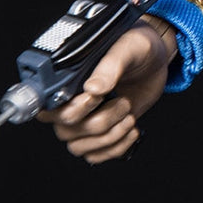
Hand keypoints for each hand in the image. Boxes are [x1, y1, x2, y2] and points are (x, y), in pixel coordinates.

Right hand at [37, 15, 177, 163]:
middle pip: (65, 130)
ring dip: (109, 136)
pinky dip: (116, 148)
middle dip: (99, 120)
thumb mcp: (128, 48)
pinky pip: (96, 156)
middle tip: (122, 101)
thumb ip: (110, 65)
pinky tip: (132, 129)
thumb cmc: (138, 47)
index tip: (94, 99)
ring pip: (79, 147)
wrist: (156, 61)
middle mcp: (71, 102)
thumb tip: (93, 88)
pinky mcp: (102, 133)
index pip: (46, 107)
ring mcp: (85, 120)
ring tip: (129, 114)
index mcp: (68, 80)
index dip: (66, 110)